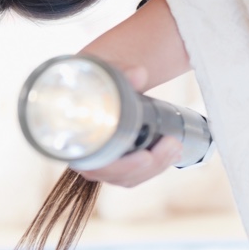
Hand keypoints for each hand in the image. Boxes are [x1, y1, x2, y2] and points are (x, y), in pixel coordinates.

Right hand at [72, 65, 183, 187]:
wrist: (92, 81)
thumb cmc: (92, 79)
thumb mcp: (103, 71)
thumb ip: (119, 72)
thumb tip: (138, 74)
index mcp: (73, 140)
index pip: (94, 167)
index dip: (121, 167)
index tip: (146, 156)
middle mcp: (84, 158)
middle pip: (117, 175)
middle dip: (149, 165)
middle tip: (172, 144)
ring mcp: (99, 164)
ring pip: (128, 178)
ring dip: (156, 165)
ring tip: (176, 145)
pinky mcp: (113, 164)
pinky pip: (133, 175)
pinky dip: (154, 166)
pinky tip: (171, 154)